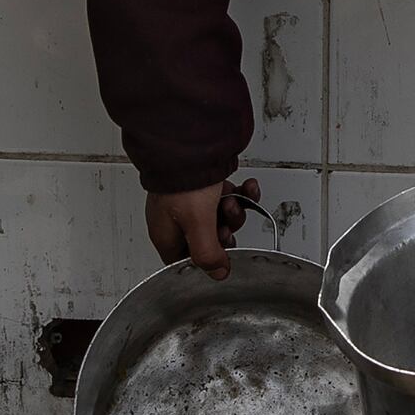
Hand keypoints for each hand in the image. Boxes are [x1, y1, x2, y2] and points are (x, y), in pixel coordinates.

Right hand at [146, 176, 268, 276]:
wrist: (187, 140)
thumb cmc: (182, 179)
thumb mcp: (197, 224)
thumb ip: (208, 254)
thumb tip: (218, 274)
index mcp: (166, 235)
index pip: (187, 261)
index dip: (207, 260)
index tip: (222, 252)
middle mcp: (175, 220)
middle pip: (208, 239)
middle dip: (225, 230)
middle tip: (228, 219)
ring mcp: (188, 202)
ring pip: (219, 217)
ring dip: (234, 209)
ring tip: (234, 198)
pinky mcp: (202, 187)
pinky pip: (226, 197)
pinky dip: (241, 194)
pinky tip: (248, 188)